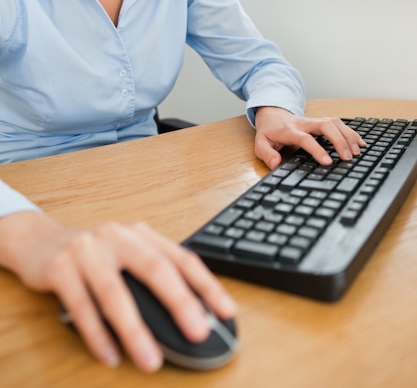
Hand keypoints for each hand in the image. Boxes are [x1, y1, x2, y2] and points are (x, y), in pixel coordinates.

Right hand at [0, 211, 235, 372]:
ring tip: (150, 360)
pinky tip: (109, 355)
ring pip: (114, 292)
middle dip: (179, 302)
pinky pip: (80, 306)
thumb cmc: (92, 254)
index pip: (181, 257)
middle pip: (154, 268)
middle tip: (198, 332)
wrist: (39, 240)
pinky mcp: (60, 267)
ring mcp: (87, 249)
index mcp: (140, 234)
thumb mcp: (126, 255)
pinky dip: (96, 334)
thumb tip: (191, 315)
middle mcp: (117, 236)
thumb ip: (153, 275)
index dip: (206, 284)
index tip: (226, 311)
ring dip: (134, 330)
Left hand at [254, 106, 365, 168]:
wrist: (273, 115)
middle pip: (325, 125)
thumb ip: (267, 154)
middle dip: (339, 140)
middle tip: (348, 157)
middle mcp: (305, 123)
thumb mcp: (260, 144)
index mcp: (289, 130)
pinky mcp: (322, 121)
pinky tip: (360, 143)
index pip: (305, 138)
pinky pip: (339, 123)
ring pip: (335, 122)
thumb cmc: (269, 132)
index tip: (328, 162)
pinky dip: (351, 132)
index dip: (317, 149)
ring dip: (348, 136)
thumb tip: (276, 164)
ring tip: (357, 152)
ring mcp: (314, 121)